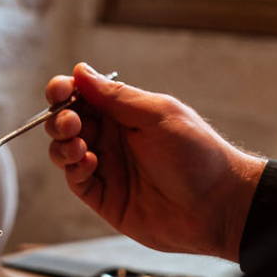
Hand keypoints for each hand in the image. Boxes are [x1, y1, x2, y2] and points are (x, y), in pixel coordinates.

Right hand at [44, 63, 266, 261]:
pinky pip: (76, 181)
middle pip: (67, 123)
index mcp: (125, 114)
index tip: (60, 90)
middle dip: (60, 119)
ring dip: (63, 145)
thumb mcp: (158, 114)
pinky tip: (90, 164)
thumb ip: (116, 96)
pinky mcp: (104, 198)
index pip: (83, 96)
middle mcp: (112, 139)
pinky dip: (75, 170)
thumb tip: (81, 71)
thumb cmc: (198, 155)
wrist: (216, 205)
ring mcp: (107, 169)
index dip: (65, 91)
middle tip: (72, 124)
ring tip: (80, 146)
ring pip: (64, 152)